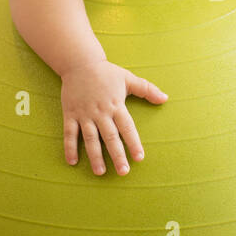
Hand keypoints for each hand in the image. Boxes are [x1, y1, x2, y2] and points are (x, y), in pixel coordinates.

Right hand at [61, 59, 167, 174]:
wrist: (79, 63)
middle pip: (110, 137)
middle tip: (123, 172)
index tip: (139, 158)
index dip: (133, 143)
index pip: (127, 127)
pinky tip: (72, 162)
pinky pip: (69, 133)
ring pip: (90, 138)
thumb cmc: (106, 72)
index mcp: (116, 105)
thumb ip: (147, 89)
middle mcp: (101, 112)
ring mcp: (84, 114)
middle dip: (117, 155)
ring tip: (100, 172)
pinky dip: (69, 147)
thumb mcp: (128, 78)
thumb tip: (165, 98)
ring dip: (95, 156)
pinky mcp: (70, 114)